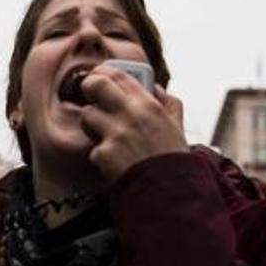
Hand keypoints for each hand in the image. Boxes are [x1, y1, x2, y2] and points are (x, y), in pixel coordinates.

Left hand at [79, 66, 186, 182]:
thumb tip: (155, 88)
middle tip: (90, 95)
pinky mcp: (103, 154)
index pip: (118, 75)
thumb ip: (168, 103)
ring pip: (87, 115)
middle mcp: (130, 115)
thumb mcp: (177, 126)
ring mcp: (115, 134)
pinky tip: (115, 161)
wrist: (169, 192)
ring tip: (107, 135)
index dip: (103, 73)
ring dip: (92, 125)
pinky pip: (92, 147)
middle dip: (88, 87)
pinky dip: (101, 155)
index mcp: (148, 105)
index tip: (99, 77)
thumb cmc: (172, 160)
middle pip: (96, 85)